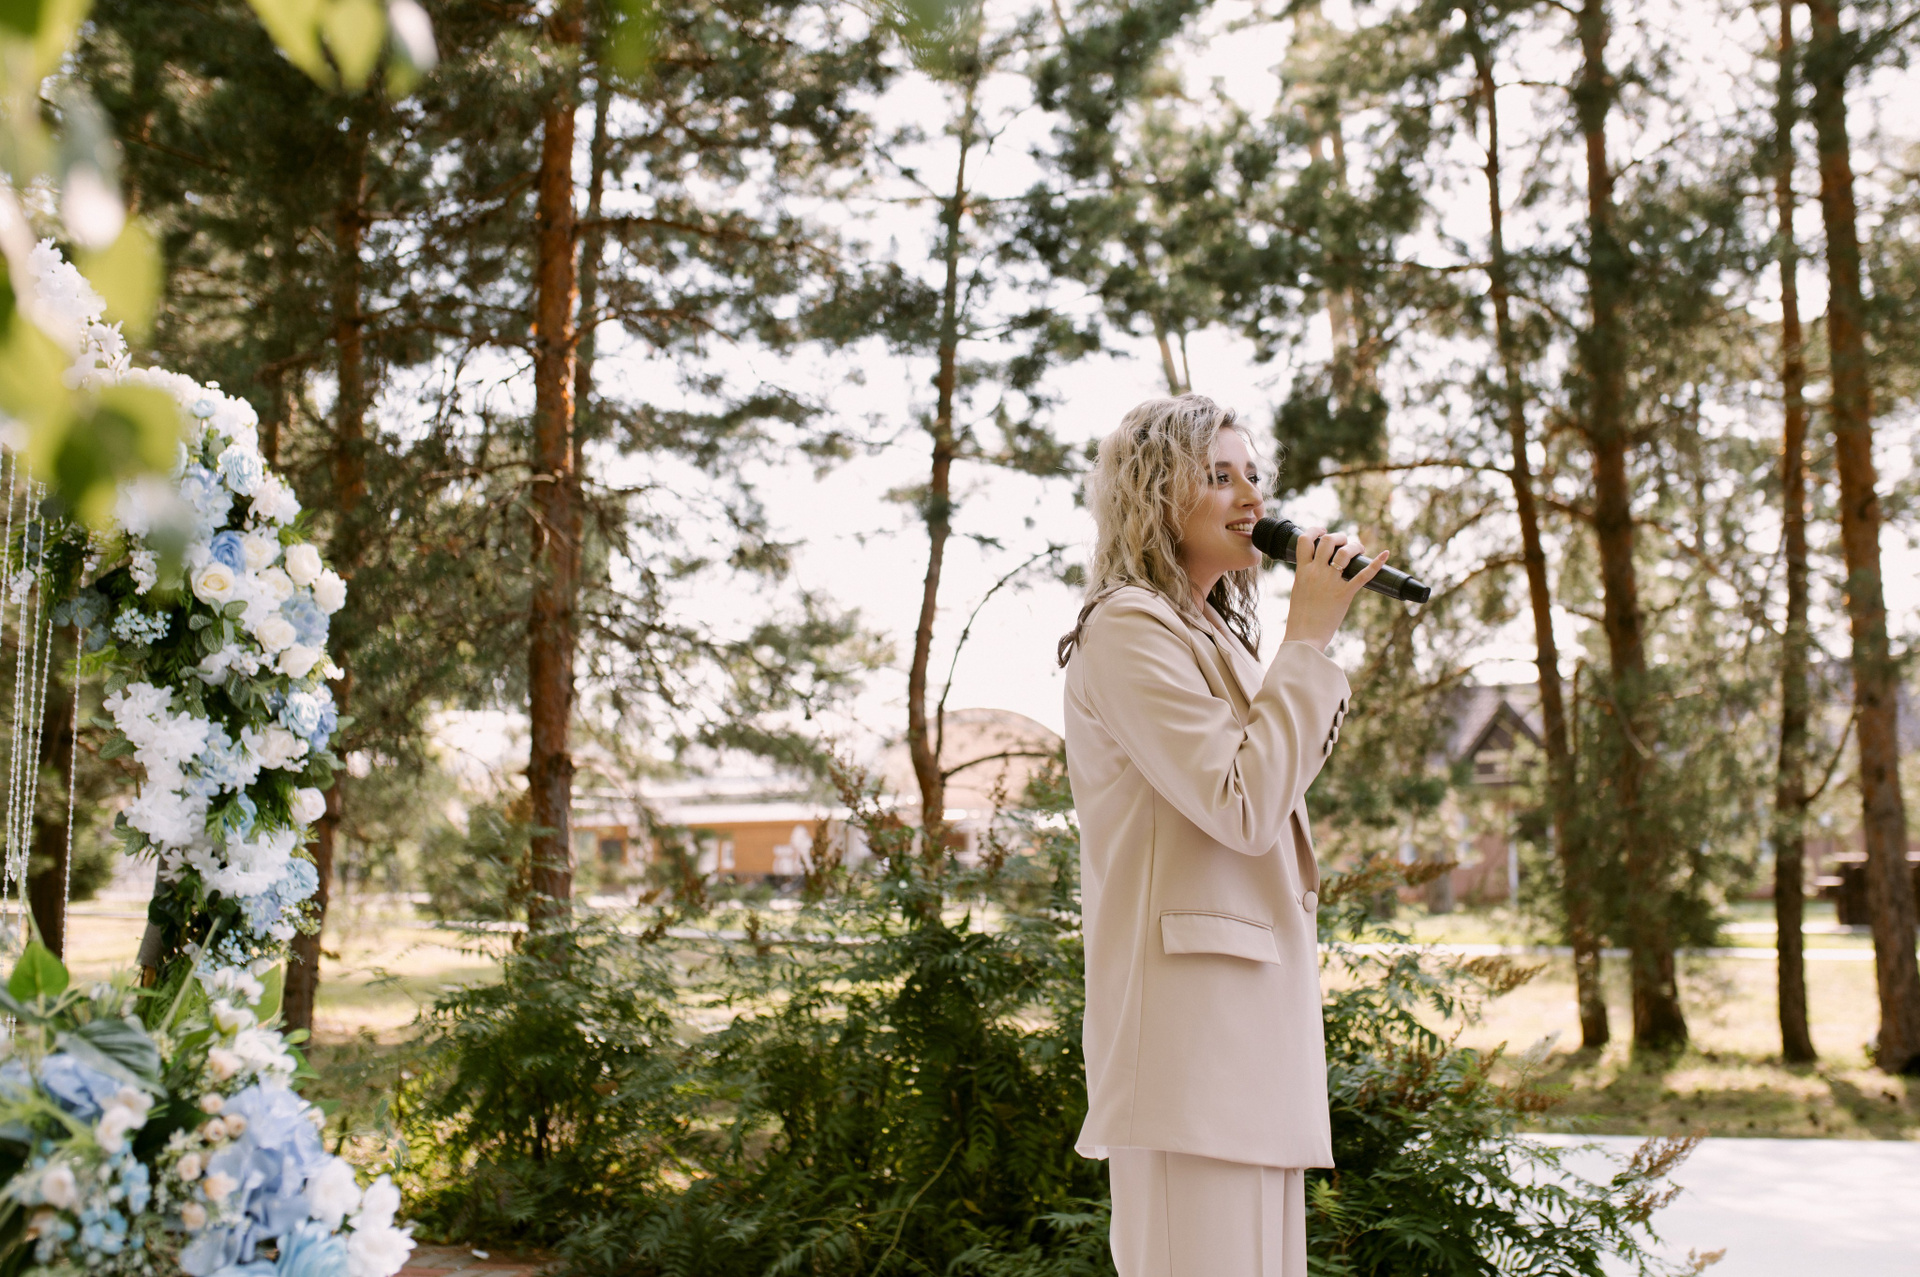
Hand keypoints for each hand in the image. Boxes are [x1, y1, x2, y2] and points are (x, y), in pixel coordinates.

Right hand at [1280, 527, 1388, 651]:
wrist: (1304, 637)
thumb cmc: (1300, 618)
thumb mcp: (1298, 591)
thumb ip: (1306, 578)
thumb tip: (1314, 570)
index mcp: (1302, 572)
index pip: (1305, 541)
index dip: (1314, 531)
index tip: (1322, 532)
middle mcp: (1316, 573)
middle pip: (1328, 541)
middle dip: (1339, 537)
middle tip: (1344, 542)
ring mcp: (1330, 582)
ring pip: (1344, 553)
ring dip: (1354, 546)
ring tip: (1358, 549)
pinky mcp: (1344, 594)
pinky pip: (1363, 575)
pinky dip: (1377, 564)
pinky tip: (1385, 554)